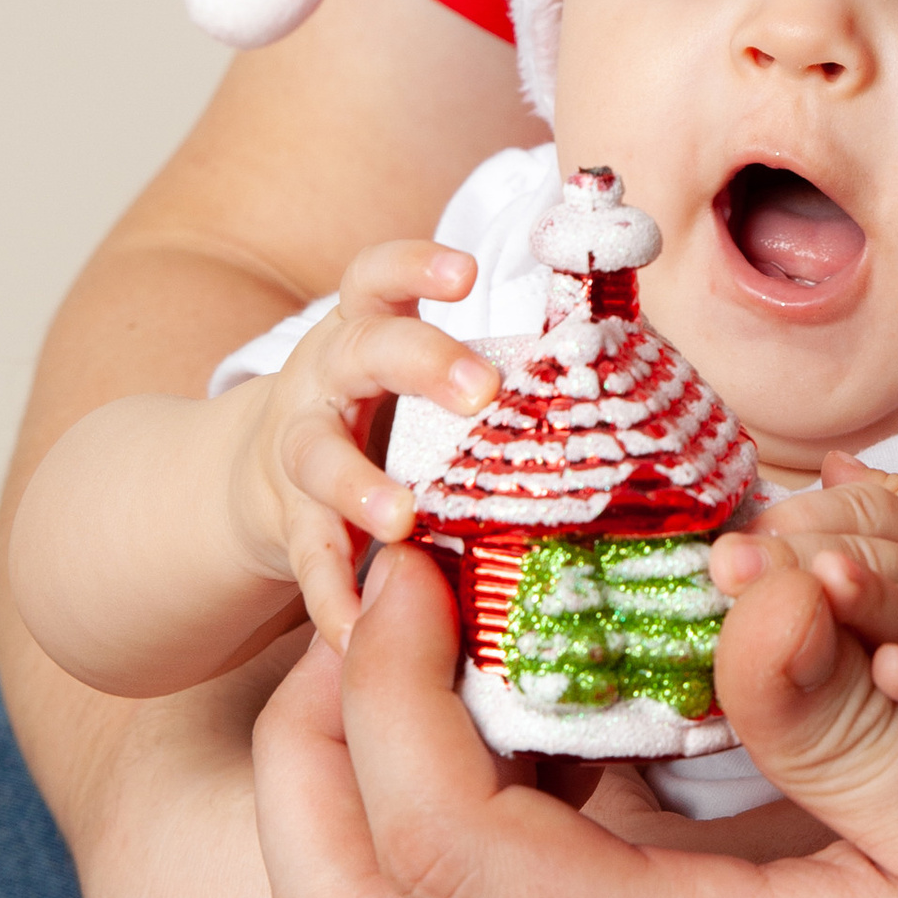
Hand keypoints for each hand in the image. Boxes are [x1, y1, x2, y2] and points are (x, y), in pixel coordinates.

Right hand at [231, 237, 501, 649]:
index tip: (468, 272)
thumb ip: (497, 377)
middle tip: (482, 392)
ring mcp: (299, 446)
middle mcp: (327, 376)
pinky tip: (358, 632)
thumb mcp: (417, 378)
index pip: (381, 275)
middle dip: (423, 363)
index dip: (418, 265)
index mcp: (368, 329)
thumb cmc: (382, 417)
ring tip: (401, 522)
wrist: (259, 475)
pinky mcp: (286, 520)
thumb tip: (638, 377)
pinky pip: (307, 556)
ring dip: (359, 487)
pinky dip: (332, 595)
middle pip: (364, 351)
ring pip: (318, 455)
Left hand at [252, 541, 897, 897]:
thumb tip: (732, 585)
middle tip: (367, 606)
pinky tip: (571, 744)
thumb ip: (842, 710)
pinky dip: (472, 856)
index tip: (428, 561)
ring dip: (379, 803)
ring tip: (454, 647)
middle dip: (305, 754)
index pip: (434, 841)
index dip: (385, 685)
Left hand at [713, 463, 897, 769]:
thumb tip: (826, 466)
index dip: (798, 518)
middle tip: (738, 560)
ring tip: (821, 588)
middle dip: (802, 557)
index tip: (738, 529)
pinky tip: (890, 675)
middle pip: (868, 555)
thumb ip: (894, 495)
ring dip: (865, 599)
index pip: (856, 511)